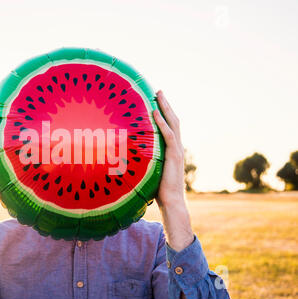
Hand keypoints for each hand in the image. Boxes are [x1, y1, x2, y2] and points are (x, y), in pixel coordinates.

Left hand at [153, 90, 193, 251]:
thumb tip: (126, 157)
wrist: (171, 202)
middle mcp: (177, 147)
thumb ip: (143, 161)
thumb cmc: (158, 190)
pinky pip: (169, 135)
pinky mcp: (174, 156)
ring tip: (158, 94)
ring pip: (173, 123)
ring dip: (165, 108)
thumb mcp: (150, 171)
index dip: (164, 113)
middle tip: (158, 90)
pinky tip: (154, 112)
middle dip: (166, 104)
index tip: (156, 100)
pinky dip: (162, 123)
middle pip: (173, 120)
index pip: (170, 126)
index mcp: (172, 150)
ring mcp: (177, 150)